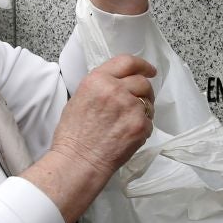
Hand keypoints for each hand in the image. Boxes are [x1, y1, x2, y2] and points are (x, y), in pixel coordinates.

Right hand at [52, 54, 156, 173]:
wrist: (78, 161)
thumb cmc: (73, 134)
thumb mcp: (79, 98)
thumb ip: (100, 85)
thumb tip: (119, 83)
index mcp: (97, 79)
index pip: (127, 62)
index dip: (142, 65)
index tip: (150, 70)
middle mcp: (115, 89)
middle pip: (142, 82)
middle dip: (144, 90)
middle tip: (139, 100)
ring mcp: (130, 107)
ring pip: (148, 101)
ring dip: (144, 108)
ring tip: (129, 121)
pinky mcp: (140, 125)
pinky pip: (149, 121)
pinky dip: (142, 127)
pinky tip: (128, 134)